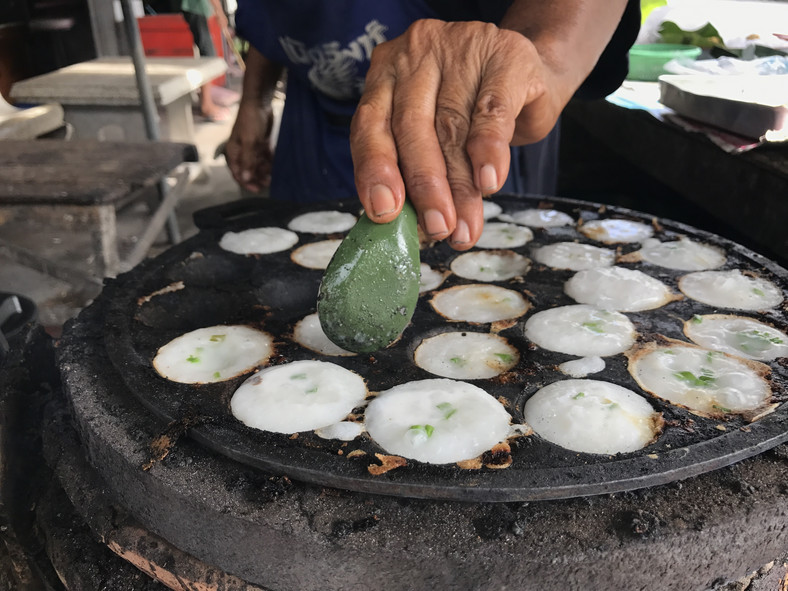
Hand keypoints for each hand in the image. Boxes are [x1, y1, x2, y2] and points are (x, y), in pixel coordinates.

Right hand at [225, 102, 274, 192]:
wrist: (259, 103)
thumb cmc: (250, 122)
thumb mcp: (249, 142)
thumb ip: (248, 161)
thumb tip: (245, 178)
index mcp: (233, 152)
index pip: (237, 172)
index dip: (246, 182)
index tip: (257, 189)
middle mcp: (241, 151)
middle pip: (248, 169)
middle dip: (257, 177)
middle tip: (268, 183)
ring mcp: (251, 147)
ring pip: (257, 164)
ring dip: (264, 171)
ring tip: (273, 177)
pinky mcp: (261, 143)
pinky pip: (264, 156)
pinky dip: (269, 162)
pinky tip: (276, 167)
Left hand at [350, 19, 563, 249]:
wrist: (532, 70)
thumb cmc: (472, 110)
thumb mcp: (436, 132)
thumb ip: (416, 166)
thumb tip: (414, 226)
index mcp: (386, 73)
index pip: (370, 125)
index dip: (375, 170)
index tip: (385, 212)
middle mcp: (416, 55)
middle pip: (412, 128)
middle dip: (424, 187)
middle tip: (436, 228)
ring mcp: (461, 48)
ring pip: (453, 126)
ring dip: (460, 185)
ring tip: (464, 226)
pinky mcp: (507, 56)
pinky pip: (492, 111)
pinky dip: (488, 150)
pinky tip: (489, 183)